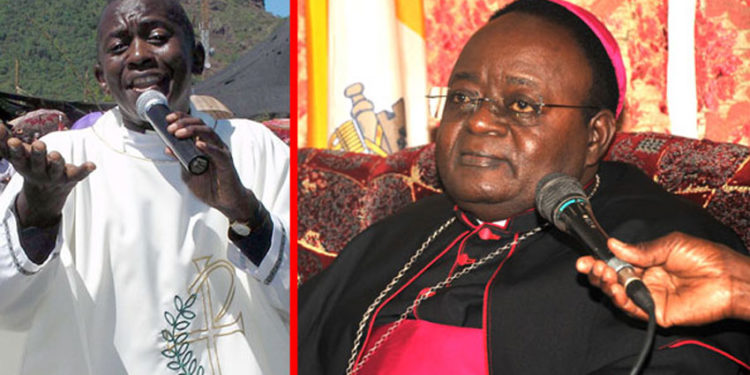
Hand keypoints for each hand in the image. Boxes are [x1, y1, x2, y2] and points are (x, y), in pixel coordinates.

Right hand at [0, 125, 94, 227]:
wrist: (45, 192)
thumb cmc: (30, 165)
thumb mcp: (17, 156)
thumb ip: (5, 142)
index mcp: (24, 165)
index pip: (19, 157)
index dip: (16, 150)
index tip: (13, 141)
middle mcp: (39, 171)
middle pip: (38, 163)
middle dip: (38, 154)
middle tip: (39, 145)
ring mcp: (56, 176)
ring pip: (57, 169)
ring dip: (57, 162)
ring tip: (56, 155)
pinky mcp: (70, 178)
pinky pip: (79, 174)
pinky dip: (85, 170)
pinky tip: (92, 165)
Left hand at [165, 112, 258, 223]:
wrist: (225, 201)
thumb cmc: (210, 186)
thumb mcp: (189, 172)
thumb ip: (181, 160)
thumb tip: (168, 148)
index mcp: (205, 145)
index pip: (194, 125)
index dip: (181, 118)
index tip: (168, 119)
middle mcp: (213, 145)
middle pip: (200, 124)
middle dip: (184, 123)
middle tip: (171, 128)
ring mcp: (220, 152)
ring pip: (209, 133)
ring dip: (193, 130)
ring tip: (180, 134)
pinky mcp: (226, 163)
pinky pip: (218, 152)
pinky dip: (208, 147)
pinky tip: (199, 145)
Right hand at [576, 232, 747, 326]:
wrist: (729, 279)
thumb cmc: (706, 258)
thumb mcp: (670, 245)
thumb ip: (641, 250)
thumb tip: (613, 245)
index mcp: (647, 262)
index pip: (616, 263)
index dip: (600, 260)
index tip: (587, 258)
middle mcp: (646, 280)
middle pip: (612, 280)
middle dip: (597, 273)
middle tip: (591, 266)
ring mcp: (650, 297)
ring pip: (619, 295)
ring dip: (606, 285)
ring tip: (605, 275)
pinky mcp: (657, 313)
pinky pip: (633, 309)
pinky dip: (621, 301)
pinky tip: (617, 290)